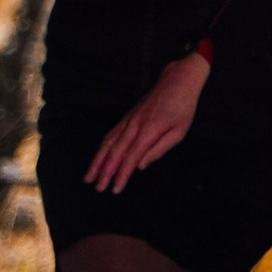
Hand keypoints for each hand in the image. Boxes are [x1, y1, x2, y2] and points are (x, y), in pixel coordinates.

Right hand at [87, 52, 209, 187]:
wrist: (177, 82)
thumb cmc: (182, 108)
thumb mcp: (179, 132)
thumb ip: (159, 149)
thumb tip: (140, 166)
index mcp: (149, 131)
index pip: (131, 158)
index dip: (121, 175)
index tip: (114, 189)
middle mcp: (134, 126)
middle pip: (115, 152)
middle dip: (104, 172)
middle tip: (98, 188)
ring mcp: (128, 120)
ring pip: (108, 143)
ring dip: (97, 161)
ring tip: (89, 176)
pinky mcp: (127, 117)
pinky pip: (111, 134)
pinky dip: (102, 147)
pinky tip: (97, 157)